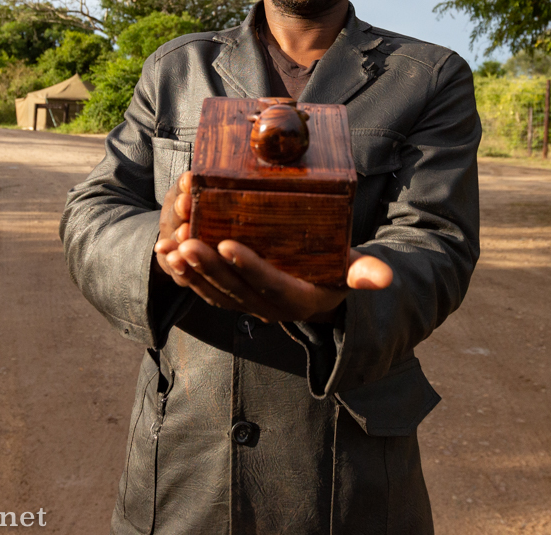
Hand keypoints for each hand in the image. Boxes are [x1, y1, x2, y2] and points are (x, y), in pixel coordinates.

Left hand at [153, 172, 392, 322]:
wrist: (317, 294)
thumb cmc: (335, 272)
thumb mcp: (351, 272)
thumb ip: (364, 273)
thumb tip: (385, 276)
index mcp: (298, 300)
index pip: (270, 284)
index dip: (249, 267)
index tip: (228, 244)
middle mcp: (268, 309)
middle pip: (234, 288)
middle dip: (208, 266)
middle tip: (187, 241)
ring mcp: (246, 306)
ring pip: (213, 291)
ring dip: (189, 271)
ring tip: (171, 246)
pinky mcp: (230, 299)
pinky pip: (202, 290)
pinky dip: (183, 274)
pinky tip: (165, 252)